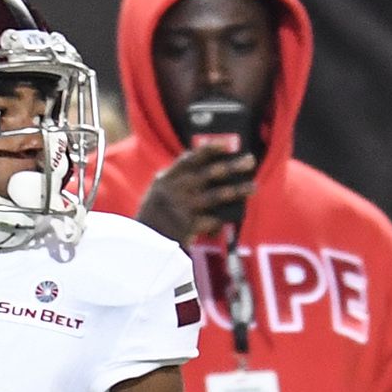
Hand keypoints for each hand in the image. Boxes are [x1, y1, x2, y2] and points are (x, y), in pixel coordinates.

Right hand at [135, 145, 258, 242]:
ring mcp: (181, 208)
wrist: (138, 248)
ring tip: (253, 187)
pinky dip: (223, 219)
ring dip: (237, 190)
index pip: (190, 158)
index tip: (227, 143)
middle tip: (250, 160)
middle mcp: (174, 190)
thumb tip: (212, 175)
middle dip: (231, 166)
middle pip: (208, 174)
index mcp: (166, 179)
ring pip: (216, 196)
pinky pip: (212, 220)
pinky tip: (234, 216)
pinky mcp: (187, 227)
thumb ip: (178, 184)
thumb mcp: (157, 195)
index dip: (210, 149)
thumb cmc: (153, 220)